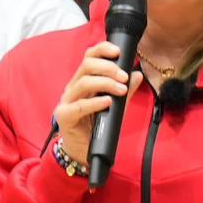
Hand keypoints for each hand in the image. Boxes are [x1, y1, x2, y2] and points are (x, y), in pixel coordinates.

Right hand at [52, 42, 143, 164]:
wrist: (84, 152)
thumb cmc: (98, 127)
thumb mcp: (116, 107)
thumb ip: (126, 91)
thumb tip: (137, 74)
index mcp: (83, 81)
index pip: (89, 57)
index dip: (103, 50)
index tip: (119, 52)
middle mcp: (73, 88)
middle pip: (87, 65)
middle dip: (108, 68)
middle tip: (124, 77)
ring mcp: (67, 101)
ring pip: (83, 82)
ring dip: (105, 83)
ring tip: (121, 90)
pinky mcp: (64, 116)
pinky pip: (79, 106)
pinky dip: (95, 102)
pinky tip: (108, 102)